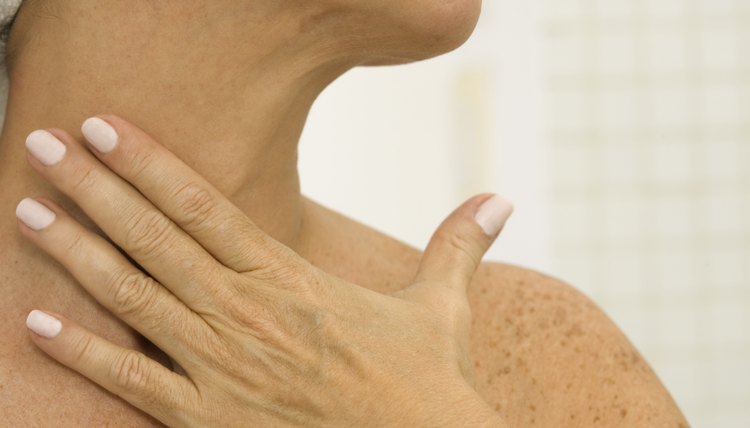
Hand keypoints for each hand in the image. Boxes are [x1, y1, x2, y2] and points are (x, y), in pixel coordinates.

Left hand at [16, 115, 512, 426]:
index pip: (207, 206)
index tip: (109, 128)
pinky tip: (38, 323)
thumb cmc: (424, 381)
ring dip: (75, 253)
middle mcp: (246, 316)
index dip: (153, 164)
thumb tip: (503, 198)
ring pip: (133, 299)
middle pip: (156, 240)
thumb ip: (460, 243)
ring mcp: (222, 369)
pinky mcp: (210, 420)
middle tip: (43, 144)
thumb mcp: (444, 305)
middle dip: (94, 189)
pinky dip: (84, 352)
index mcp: (292, 280)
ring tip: (26, 212)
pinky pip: (133, 382)